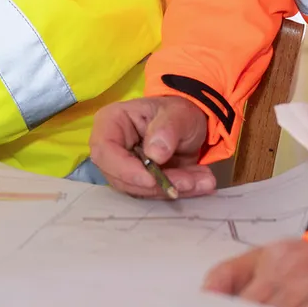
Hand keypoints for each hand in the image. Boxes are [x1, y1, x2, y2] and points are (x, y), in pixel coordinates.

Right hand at [88, 95, 216, 197]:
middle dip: (156, 185)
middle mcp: (112, 148)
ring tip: (203, 180)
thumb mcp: (179, 114)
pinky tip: (201, 184)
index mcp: (112, 123)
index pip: (104, 150)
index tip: (151, 180)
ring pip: (140, 190)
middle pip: (121, 177)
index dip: (124, 169)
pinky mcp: (140, 182)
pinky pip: (154, 194)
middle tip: (189, 182)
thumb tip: (155, 154)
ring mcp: (125, 168)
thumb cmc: (178, 112)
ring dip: (172, 189)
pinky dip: (179, 191)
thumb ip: (167, 129)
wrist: (190, 125)